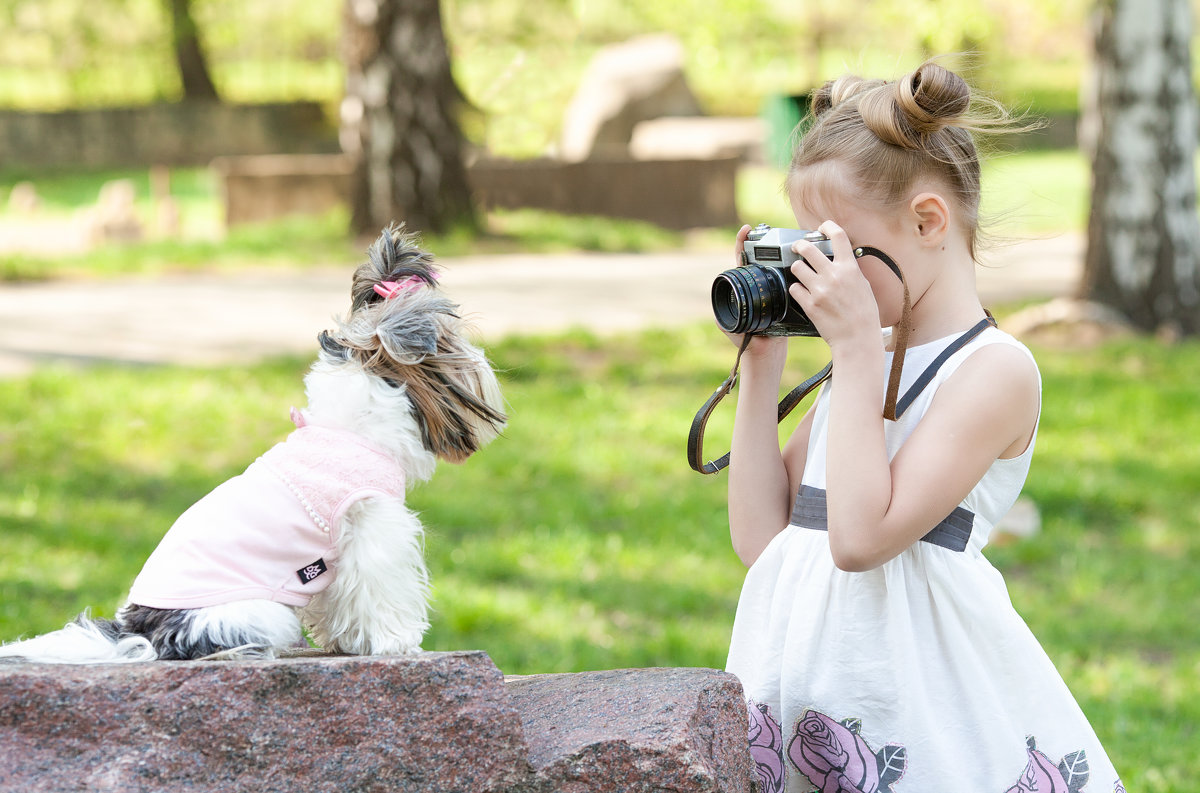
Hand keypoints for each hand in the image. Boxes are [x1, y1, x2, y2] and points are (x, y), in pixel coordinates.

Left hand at [719, 224, 787, 365]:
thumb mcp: (732, 325)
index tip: (746, 230)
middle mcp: (754, 288)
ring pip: (772, 266)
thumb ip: (724, 316)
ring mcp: (769, 291)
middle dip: (760, 242)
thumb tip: (717, 306)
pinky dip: (790, 267)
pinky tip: (796, 257)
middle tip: (766, 229)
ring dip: (777, 251)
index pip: (740, 261)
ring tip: (781, 238)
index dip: (742, 244)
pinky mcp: (784, 298)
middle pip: (757, 259)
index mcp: (740, 289)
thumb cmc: (746, 342)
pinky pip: (786, 278)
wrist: (765, 356)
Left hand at [787, 221, 879, 348]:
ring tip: (801, 273)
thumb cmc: (864, 314)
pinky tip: (802, 293)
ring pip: (796, 267)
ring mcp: (820, 289)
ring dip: (797, 269)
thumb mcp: (863, 285)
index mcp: (850, 268)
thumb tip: (839, 259)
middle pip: (807, 248)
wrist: (857, 338)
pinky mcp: (809, 304)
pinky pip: (794, 288)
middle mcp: (834, 275)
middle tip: (797, 247)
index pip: (838, 236)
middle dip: (799, 245)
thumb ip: (849, 270)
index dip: (827, 226)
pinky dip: (796, 289)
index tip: (822, 227)